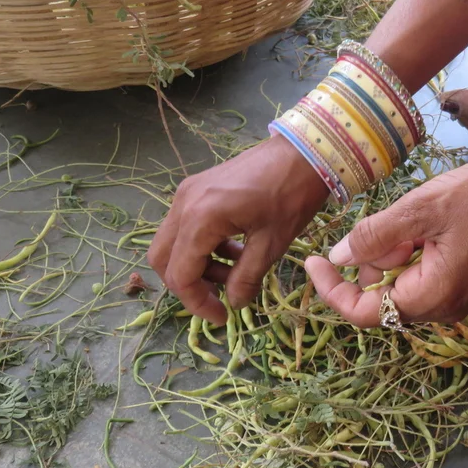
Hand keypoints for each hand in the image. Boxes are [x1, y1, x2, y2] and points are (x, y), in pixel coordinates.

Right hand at [147, 136, 327, 325]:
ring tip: (235, 272)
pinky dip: (202, 244)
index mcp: (200, 219)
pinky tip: (235, 249)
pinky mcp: (198, 186)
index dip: (197, 302)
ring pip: (173, 241)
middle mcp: (184, 204)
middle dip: (188, 284)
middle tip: (219, 296)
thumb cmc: (292, 195)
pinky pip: (187, 224)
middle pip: (164, 258)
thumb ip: (246, 278)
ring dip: (197, 264)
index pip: (181, 274)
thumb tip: (234, 303)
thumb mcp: (272, 243)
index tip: (221, 317)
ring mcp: (189, 191)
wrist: (304, 150)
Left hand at [305, 155, 467, 326]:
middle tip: (383, 221)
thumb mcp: (421, 208)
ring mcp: (455, 297)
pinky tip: (424, 224)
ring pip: (399, 284)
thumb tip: (337, 256)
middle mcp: (443, 307)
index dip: (332, 289)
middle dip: (370, 261)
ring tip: (411, 218)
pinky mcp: (462, 282)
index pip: (364, 312)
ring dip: (391, 253)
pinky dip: (409, 252)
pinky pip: (420, 275)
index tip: (311, 260)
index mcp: (432, 296)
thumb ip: (374, 235)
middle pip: (381, 298)